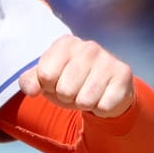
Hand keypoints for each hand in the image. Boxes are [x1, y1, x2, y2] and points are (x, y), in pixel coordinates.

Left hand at [18, 35, 134, 118]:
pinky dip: (100, 108)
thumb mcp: (47, 79)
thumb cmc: (70, 80)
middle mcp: (88, 47)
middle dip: (66, 97)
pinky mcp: (124, 74)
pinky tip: (103, 96)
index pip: (45, 75)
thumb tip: (30, 90)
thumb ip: (30, 81)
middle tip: (75, 90)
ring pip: (85, 100)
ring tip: (88, 93)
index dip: (48, 86)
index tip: (57, 81)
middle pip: (64, 90)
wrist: (105, 87)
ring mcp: (108, 59)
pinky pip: (103, 106)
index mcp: (65, 44)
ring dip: (83, 104)